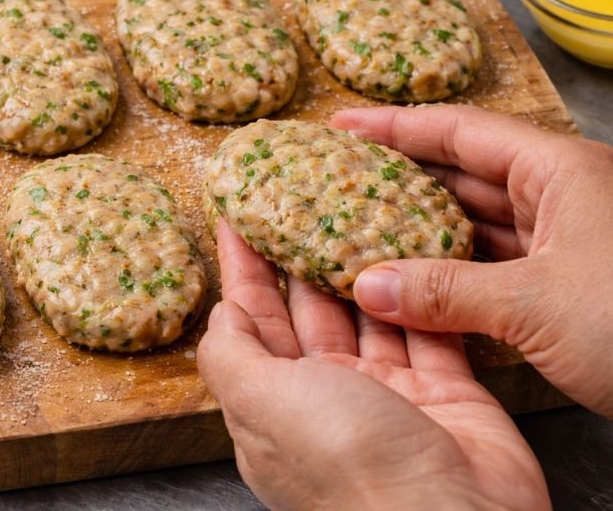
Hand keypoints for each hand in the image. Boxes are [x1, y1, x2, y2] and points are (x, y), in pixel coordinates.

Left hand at [198, 219, 548, 510]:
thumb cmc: (346, 469)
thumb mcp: (263, 405)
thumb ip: (231, 356)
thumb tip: (220, 312)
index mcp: (274, 406)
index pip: (251, 321)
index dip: (243, 268)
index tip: (237, 215)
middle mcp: (328, 399)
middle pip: (308, 312)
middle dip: (301, 254)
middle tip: (301, 198)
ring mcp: (388, 396)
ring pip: (368, 314)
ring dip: (360, 266)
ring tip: (354, 210)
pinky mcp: (446, 393)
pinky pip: (426, 329)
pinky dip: (419, 292)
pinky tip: (411, 251)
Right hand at [331, 105, 612, 417]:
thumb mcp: (537, 302)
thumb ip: (445, 292)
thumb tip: (368, 286)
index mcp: (559, 171)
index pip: (460, 131)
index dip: (396, 126)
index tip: (341, 125)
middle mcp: (561, 198)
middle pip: (463, 174)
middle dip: (401, 179)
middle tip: (339, 182)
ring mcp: (565, 244)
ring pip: (476, 226)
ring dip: (421, 234)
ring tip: (360, 233)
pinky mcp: (566, 288)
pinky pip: (493, 269)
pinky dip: (451, 276)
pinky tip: (410, 284)